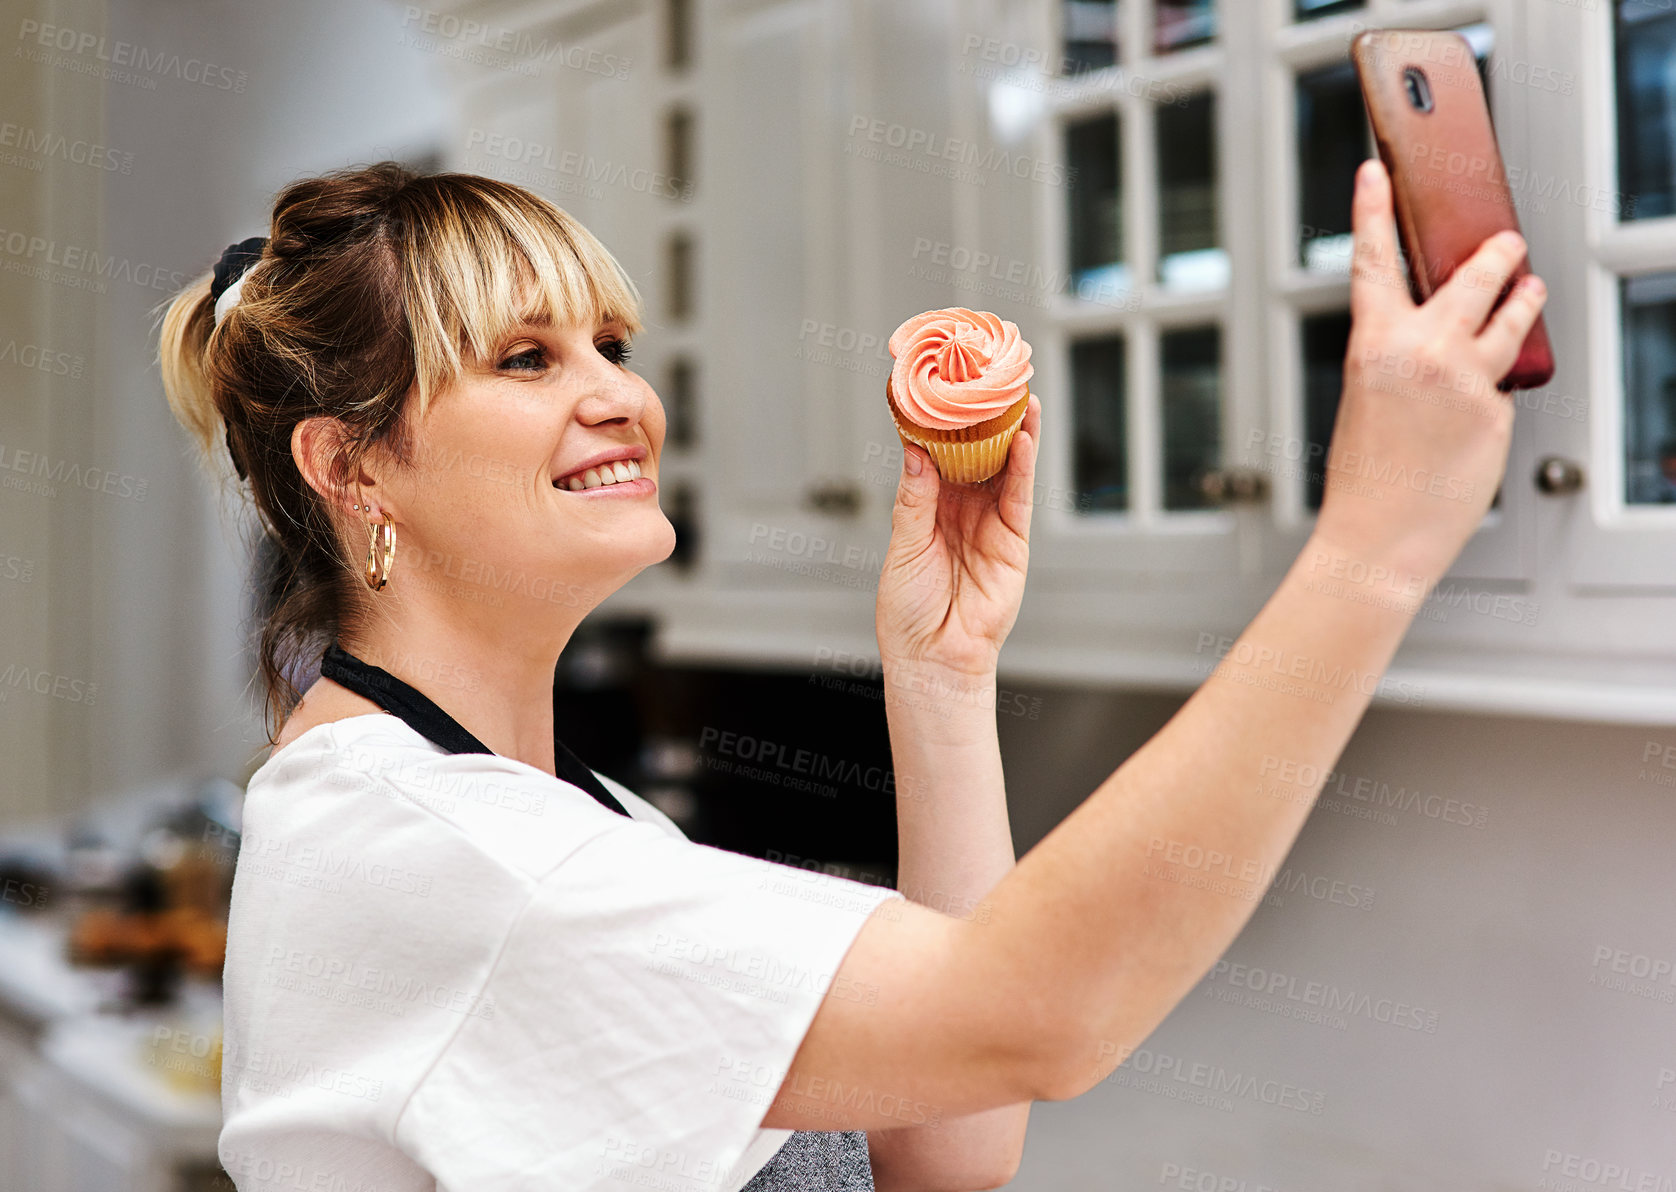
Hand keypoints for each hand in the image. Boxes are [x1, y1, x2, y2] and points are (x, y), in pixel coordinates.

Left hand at [875, 395, 1039, 680]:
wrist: (934, 657)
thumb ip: (915, 500)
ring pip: (1004, 467)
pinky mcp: (1014, 540)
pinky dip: (1024, 466)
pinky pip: (1020, 496)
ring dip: (1011, 431)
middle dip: (982, 417)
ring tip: (1016, 392)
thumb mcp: (904, 547)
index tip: (939, 385)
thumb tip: (917, 452)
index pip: (937, 453)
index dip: (940, 421)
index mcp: (928, 507)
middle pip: (976, 453)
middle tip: (986, 376)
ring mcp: (990, 522)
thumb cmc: (909, 610)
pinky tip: (1023, 437)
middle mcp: (961, 509)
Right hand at [1314, 158, 1548, 584]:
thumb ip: (1402, 356)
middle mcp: (1423, 351)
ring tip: (1531, 288)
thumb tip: (1452, 333)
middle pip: (1473, 277)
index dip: (1373, 211)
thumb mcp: (1369, 399)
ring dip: (1524, 298)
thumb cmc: (1364, 477)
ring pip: (1510, 318)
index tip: (1378, 171)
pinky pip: (1503, 383)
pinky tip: (1478, 412)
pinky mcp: (1495, 410)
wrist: (1378, 537)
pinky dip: (1495, 390)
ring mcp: (1465, 379)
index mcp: (1373, 345)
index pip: (1375, 262)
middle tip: (1509, 241)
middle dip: (1497, 254)